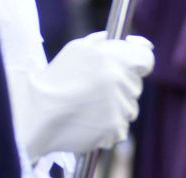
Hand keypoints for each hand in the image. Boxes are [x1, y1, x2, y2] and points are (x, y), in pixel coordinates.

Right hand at [15, 33, 154, 158]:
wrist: (39, 114)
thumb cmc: (56, 80)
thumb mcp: (76, 50)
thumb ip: (101, 43)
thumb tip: (122, 41)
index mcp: (111, 58)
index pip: (146, 60)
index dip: (140, 64)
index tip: (134, 69)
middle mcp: (118, 80)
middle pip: (136, 86)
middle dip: (121, 88)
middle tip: (94, 92)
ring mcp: (119, 106)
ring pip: (130, 109)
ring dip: (116, 109)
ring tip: (89, 108)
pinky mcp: (116, 128)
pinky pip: (121, 128)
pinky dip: (109, 128)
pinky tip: (90, 122)